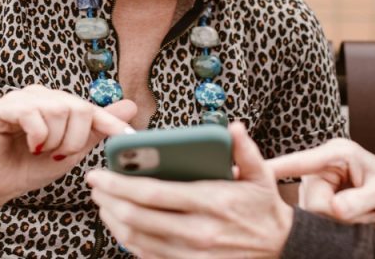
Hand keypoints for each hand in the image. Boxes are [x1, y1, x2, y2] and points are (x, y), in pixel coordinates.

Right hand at [0, 85, 135, 206]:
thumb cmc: (31, 167)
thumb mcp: (71, 150)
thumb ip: (97, 128)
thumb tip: (131, 105)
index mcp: (58, 103)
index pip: (91, 108)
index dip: (111, 124)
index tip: (131, 138)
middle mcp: (41, 94)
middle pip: (77, 108)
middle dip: (73, 140)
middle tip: (58, 155)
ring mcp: (20, 98)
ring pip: (57, 109)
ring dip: (55, 140)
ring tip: (41, 150)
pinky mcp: (0, 107)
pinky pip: (31, 113)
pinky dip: (37, 135)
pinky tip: (30, 145)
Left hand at [87, 123, 292, 257]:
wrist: (279, 248)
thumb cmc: (264, 207)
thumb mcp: (262, 175)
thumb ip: (245, 150)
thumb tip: (234, 127)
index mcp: (211, 202)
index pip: (152, 193)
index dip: (119, 183)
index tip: (99, 174)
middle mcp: (198, 231)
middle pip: (137, 217)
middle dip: (108, 200)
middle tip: (95, 187)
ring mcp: (192, 255)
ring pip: (137, 239)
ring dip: (113, 220)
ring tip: (103, 204)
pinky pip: (149, 256)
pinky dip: (129, 241)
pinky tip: (121, 226)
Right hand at [267, 138, 374, 233]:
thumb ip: (358, 201)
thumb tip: (333, 213)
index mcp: (334, 154)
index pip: (296, 162)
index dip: (269, 168)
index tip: (241, 171)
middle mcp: (323, 167)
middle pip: (309, 201)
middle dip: (337, 213)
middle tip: (366, 210)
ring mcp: (322, 186)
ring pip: (314, 214)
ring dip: (340, 221)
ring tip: (366, 212)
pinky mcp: (325, 201)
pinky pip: (320, 221)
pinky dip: (341, 225)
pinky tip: (360, 217)